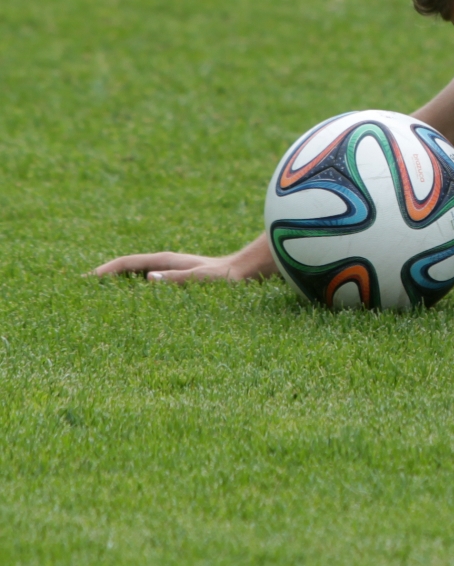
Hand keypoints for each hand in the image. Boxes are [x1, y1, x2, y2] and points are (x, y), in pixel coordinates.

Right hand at [91, 233, 276, 283]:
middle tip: (83, 293)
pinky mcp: (186, 281)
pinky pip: (154, 286)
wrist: (256, 268)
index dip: (104, 272)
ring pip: (141, 277)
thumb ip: (179, 280)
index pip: (127, 263)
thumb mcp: (205, 280)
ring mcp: (177, 271)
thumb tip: (149, 279)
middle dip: (106, 278)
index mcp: (168, 262)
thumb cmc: (233, 276)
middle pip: (130, 269)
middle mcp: (169, 264)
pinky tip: (138, 306)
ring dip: (122, 286)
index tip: (82, 282)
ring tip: (102, 301)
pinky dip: (139, 292)